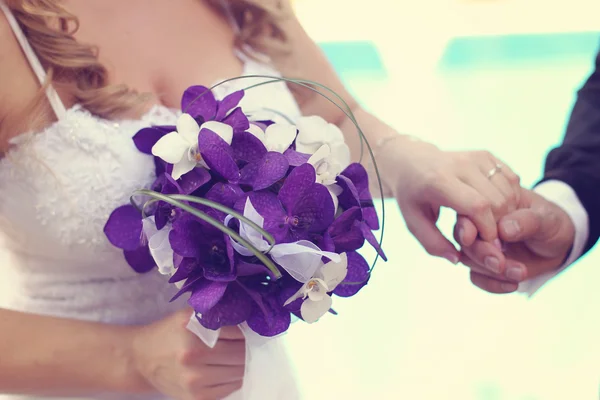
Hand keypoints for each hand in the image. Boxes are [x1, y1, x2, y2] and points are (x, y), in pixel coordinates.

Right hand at [130, 309, 244, 399]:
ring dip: (243, 363)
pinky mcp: (197, 398)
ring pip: (238, 372)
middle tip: (247, 343)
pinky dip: (234, 378)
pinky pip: (230, 388)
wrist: (142, 359)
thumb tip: (249, 322)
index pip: (237, 332)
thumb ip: (217, 316)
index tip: (247, 331)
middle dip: (247, 348)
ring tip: (239, 356)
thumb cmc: (169, 332)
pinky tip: (229, 369)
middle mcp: (194, 356)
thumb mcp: (189, 315)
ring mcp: (195, 381)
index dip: (246, 331)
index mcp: (193, 331)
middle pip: (240, 353)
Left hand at [380, 138, 520, 262]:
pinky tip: (494, 207)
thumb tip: (457, 259)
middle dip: (498, 224)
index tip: (485, 243)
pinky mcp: (486, 155)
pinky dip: (510, 197)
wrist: (412, 162)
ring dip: (506, 213)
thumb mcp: (413, 223)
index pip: (478, 206)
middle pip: (497, 200)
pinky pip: (511, 179)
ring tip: (489, 223)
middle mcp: (460, 164)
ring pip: (508, 190)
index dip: (488, 229)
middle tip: (487, 236)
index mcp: (438, 181)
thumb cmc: (412, 196)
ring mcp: (475, 157)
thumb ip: (433, 244)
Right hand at [455, 188, 574, 292]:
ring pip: (468, 259)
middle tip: (501, 263)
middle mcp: (479, 224)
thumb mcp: (546, 219)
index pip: (469, 212)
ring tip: (520, 273)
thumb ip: (527, 221)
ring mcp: (480, 245)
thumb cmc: (551, 223)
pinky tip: (512, 285)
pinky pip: (476, 277)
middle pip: (464, 239)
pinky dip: (492, 284)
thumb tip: (504, 229)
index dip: (470, 226)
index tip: (485, 239)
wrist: (559, 244)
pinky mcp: (484, 264)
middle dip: (481, 253)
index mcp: (490, 203)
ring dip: (491, 271)